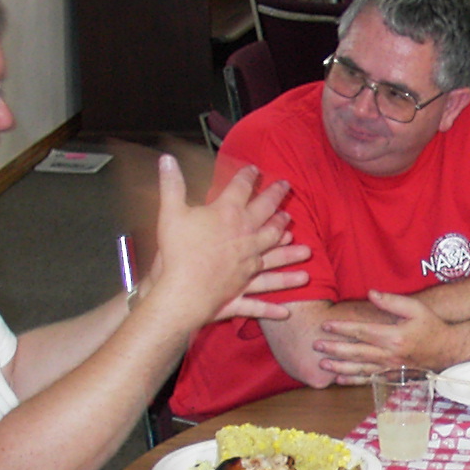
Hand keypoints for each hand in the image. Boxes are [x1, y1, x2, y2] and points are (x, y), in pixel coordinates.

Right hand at [147, 159, 309, 325]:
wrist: (180, 289)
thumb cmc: (176, 251)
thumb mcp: (170, 212)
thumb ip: (171, 184)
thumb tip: (166, 158)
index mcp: (228, 216)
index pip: (242, 190)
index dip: (248, 177)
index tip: (256, 170)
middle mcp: (245, 238)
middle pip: (266, 215)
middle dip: (276, 200)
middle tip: (287, 189)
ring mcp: (247, 265)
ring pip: (274, 256)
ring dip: (289, 253)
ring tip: (303, 246)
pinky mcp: (241, 290)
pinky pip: (259, 301)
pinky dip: (272, 308)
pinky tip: (286, 311)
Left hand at [314, 290, 455, 377]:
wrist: (448, 349)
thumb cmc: (431, 326)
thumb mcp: (415, 308)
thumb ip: (392, 301)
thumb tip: (370, 293)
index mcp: (394, 337)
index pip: (362, 332)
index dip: (342, 328)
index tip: (326, 325)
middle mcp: (390, 355)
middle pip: (356, 352)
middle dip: (334, 349)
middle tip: (315, 346)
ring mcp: (390, 368)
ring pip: (360, 369)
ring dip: (339, 368)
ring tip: (322, 365)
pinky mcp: (392, 376)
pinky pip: (369, 380)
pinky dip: (353, 381)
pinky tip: (339, 380)